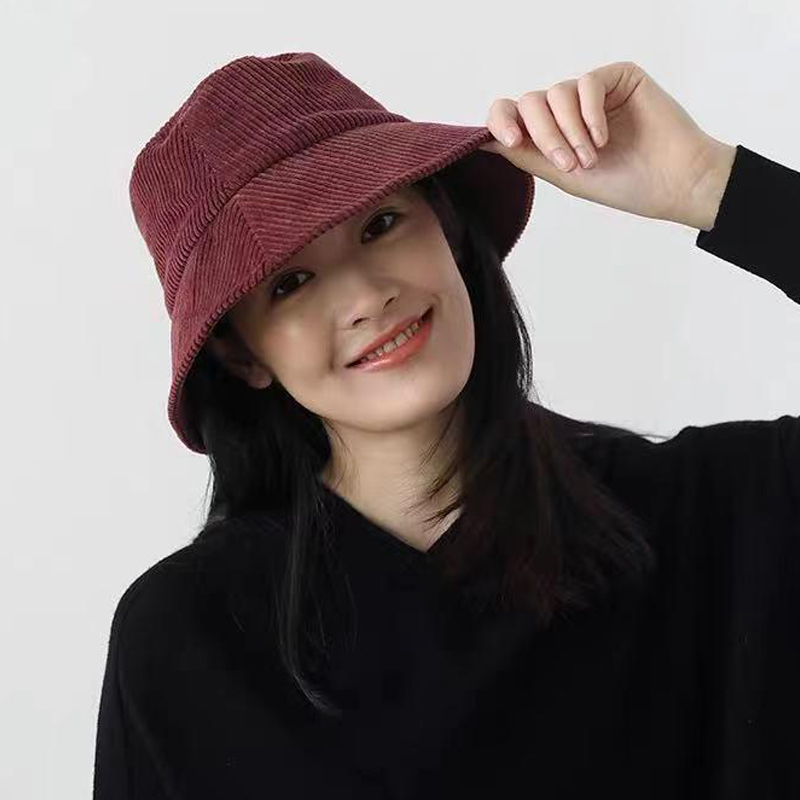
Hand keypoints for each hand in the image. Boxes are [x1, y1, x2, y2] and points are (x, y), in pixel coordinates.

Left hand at [479, 61, 736, 230]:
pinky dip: (590, 114)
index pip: (512, 112)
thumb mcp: (562, 174)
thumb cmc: (622, 184)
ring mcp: (592, 92)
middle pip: (530, 103)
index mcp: (551, 132)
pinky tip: (604, 138)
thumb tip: (480, 141)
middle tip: (568, 164)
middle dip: (544, 136)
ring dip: (569, 131)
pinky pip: (587, 83)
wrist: (670, 183)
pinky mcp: (618, 77)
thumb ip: (524, 154)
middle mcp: (567, 109)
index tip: (511, 139)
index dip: (501, 120)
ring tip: (592, 158)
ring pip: (555, 93)